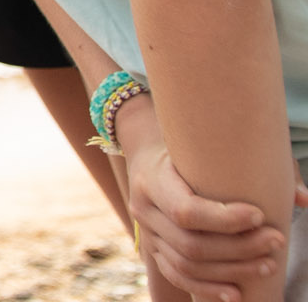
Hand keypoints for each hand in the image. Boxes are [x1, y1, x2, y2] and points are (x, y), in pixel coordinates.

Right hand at [116, 93, 296, 301]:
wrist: (150, 156)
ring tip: (269, 264)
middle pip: (190, 244)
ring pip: (186, 265)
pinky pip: (177, 275)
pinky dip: (206, 288)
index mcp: (152, 179)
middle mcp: (143, 208)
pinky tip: (236, 293)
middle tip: (276, 241)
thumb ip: (261, 166)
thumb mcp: (214, 147)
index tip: (260, 215)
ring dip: (232, 270)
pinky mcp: (155, 248)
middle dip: (239, 249)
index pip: (185, 211)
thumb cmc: (192, 149)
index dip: (225, 220)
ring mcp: (147, 232)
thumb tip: (303, 199)